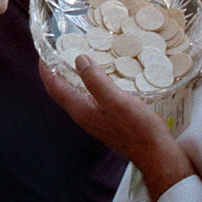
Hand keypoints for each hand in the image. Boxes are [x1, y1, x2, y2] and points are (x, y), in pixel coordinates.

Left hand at [39, 56, 195, 201]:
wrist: (157, 154)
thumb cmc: (139, 129)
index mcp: (81, 110)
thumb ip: (97, 82)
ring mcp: (95, 117)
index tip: (43, 50)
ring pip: (76, 92)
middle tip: (60, 48)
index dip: (46, 68)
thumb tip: (79, 59)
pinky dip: (89, 81)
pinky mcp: (106, 118)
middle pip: (62, 89)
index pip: (54, 87)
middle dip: (56, 69)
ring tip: (78, 55)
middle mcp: (84, 114)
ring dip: (72, 75)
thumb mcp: (117, 101)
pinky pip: (90, 96)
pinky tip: (101, 74)